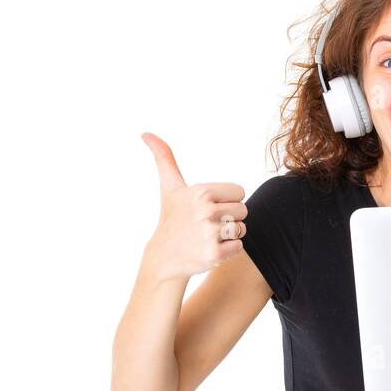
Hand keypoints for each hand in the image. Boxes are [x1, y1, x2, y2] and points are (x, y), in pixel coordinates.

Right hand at [140, 132, 247, 281]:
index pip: (239, 192)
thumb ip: (165, 158)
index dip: (226, 200)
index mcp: (202, 192)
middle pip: (243, 210)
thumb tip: (146, 133)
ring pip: (242, 229)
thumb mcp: (170, 187)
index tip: (207, 207)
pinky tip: (209, 248)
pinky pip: (239, 246)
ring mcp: (211, 234)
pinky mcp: (215, 254)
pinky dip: (228, 249)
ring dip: (229, 234)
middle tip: (207, 223)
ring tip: (208, 235)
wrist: (163, 256)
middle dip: (228, 217)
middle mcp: (207, 211)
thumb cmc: (171, 217)